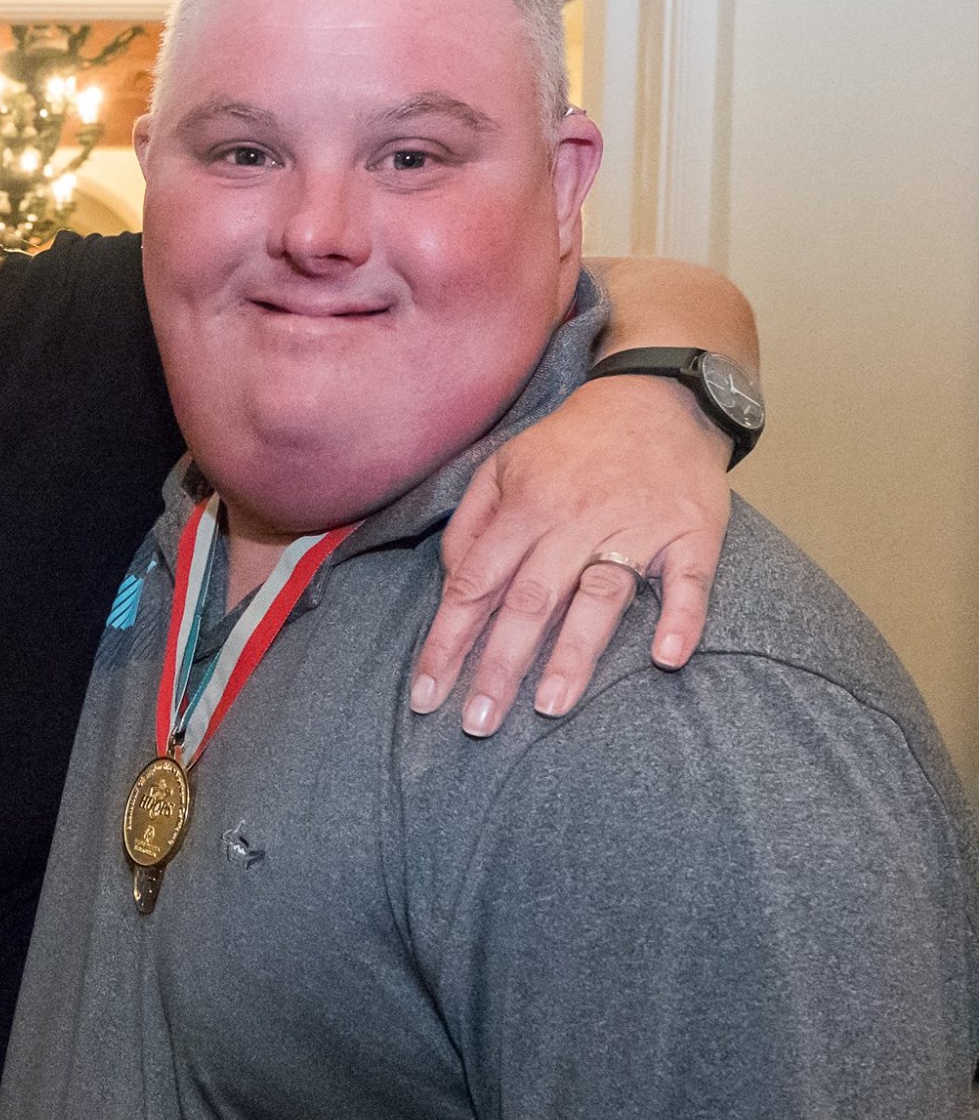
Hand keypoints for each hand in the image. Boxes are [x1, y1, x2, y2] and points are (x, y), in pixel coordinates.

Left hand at [411, 375, 731, 734]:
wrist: (659, 395)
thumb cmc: (571, 443)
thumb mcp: (502, 465)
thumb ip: (471, 525)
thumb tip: (454, 584)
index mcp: (525, 505)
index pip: (475, 584)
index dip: (447, 640)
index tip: (427, 693)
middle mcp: (575, 519)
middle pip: (529, 600)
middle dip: (499, 665)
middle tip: (478, 724)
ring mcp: (637, 526)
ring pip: (600, 595)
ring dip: (574, 652)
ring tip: (549, 706)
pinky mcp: (692, 532)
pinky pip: (690, 581)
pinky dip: (682, 618)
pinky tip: (668, 658)